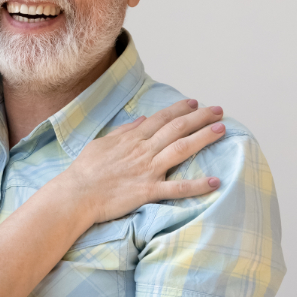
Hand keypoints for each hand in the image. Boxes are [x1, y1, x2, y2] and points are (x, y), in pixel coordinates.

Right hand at [64, 99, 225, 223]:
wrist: (76, 193)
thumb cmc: (85, 169)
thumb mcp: (101, 143)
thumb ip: (123, 131)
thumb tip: (141, 119)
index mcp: (131, 138)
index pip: (160, 119)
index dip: (180, 109)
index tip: (195, 103)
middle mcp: (142, 150)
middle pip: (176, 129)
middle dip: (199, 118)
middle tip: (219, 111)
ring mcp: (147, 170)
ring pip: (181, 150)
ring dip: (203, 139)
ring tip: (221, 130)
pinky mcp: (147, 191)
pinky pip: (176, 188)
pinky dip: (196, 185)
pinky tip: (214, 182)